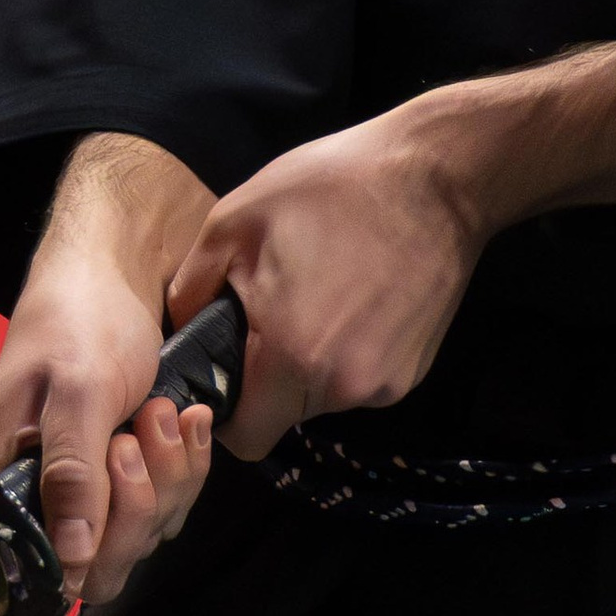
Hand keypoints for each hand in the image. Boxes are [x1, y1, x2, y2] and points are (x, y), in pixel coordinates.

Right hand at [0, 135, 216, 603]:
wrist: (116, 267)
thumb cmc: (79, 317)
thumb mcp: (79, 392)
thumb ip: (72, 475)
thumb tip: (68, 562)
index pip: (31, 572)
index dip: (81, 556)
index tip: (112, 482)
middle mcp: (35, 498)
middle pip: (97, 565)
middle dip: (139, 503)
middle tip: (140, 430)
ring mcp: (86, 490)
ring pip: (140, 536)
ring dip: (168, 476)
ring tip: (161, 407)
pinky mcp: (126, 476)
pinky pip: (165, 505)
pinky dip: (185, 465)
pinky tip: (186, 417)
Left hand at [168, 104, 485, 459]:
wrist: (435, 177)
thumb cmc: (331, 188)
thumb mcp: (235, 220)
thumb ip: (191, 287)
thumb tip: (179, 327)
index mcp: (291, 357)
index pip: (244, 437)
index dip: (223, 415)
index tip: (220, 374)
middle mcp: (343, 386)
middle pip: (284, 414)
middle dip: (266, 379)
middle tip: (267, 315)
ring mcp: (385, 383)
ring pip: (323, 397)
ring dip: (309, 363)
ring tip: (315, 294)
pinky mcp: (414, 371)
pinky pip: (360, 379)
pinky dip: (347, 352)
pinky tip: (354, 298)